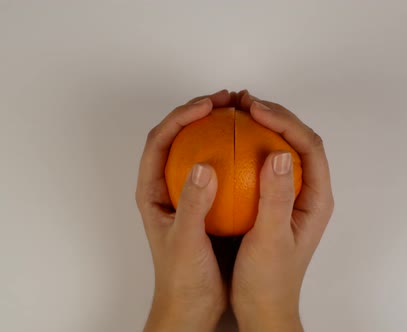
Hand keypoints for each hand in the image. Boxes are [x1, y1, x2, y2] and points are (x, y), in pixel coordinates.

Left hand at [135, 90, 233, 331]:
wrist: (191, 306)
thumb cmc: (181, 278)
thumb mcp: (185, 242)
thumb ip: (193, 205)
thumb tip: (203, 166)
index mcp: (152, 191)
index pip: (160, 140)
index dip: (182, 116)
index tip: (210, 106)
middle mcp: (166, 186)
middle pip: (178, 136)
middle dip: (200, 111)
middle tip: (229, 99)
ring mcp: (187, 192)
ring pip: (198, 148)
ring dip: (217, 127)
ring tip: (242, 112)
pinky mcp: (206, 202)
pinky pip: (219, 168)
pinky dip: (233, 152)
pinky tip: (255, 148)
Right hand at [231, 92, 334, 330]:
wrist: (263, 308)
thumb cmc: (269, 281)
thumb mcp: (271, 240)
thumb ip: (275, 198)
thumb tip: (279, 152)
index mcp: (316, 198)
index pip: (308, 145)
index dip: (284, 120)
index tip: (254, 109)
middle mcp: (308, 192)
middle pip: (298, 140)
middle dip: (274, 115)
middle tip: (243, 102)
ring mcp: (291, 195)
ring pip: (281, 148)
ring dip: (261, 127)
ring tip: (236, 112)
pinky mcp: (272, 201)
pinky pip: (263, 164)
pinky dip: (249, 147)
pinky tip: (226, 143)